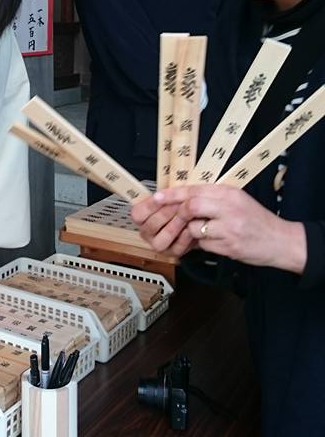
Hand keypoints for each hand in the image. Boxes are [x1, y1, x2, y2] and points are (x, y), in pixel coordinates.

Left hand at [132, 184, 306, 272]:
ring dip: (191, 232)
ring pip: (194, 228)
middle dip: (177, 214)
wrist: (280, 240)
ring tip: (201, 233)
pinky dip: (202, 244)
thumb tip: (182, 199)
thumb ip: (212, 198)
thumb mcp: (236, 200)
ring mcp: (229, 228)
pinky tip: (213, 242)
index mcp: (228, 192)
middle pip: (191, 206)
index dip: (172, 194)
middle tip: (173, 219)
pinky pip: (204, 244)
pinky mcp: (229, 246)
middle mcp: (228, 207)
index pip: (194, 190)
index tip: (157, 197)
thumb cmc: (255, 219)